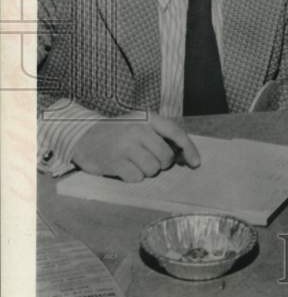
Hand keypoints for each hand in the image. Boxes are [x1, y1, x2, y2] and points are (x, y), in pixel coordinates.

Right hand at [71, 112, 200, 181]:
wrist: (82, 135)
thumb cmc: (118, 132)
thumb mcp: (139, 124)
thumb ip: (160, 135)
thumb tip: (184, 156)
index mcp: (147, 118)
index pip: (176, 133)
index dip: (189, 149)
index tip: (196, 163)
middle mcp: (138, 130)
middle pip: (166, 157)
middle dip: (162, 163)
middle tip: (149, 159)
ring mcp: (125, 146)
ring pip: (153, 169)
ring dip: (146, 171)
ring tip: (134, 162)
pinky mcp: (114, 161)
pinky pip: (136, 177)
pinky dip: (133, 176)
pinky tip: (123, 167)